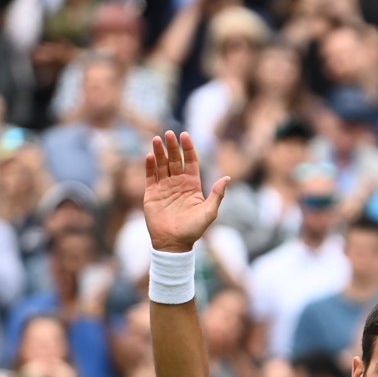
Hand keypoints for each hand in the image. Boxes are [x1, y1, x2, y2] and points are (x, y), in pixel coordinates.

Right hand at [144, 131, 229, 252]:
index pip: (190, 162)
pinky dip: (149, 166)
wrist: (174, 243)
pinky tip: (150, 155)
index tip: (185, 136)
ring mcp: (164, 187)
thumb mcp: (209, 212)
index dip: (188, 149)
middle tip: (169, 133)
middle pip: (174, 160)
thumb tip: (227, 177)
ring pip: (161, 165)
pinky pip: (150, 176)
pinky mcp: (151, 194)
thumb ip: (217, 194)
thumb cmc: (193, 230)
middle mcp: (178, 183)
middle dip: (172, 147)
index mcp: (192, 185)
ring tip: (157, 139)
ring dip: (159, 152)